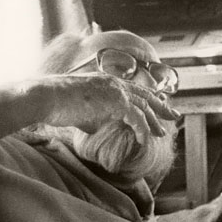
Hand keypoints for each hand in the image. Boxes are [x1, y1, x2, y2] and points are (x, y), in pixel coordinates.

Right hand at [36, 74, 179, 143]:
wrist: (46, 97)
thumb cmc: (56, 105)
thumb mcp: (79, 110)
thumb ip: (93, 116)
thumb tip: (96, 128)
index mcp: (107, 81)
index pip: (135, 89)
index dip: (149, 97)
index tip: (161, 103)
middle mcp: (115, 83)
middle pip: (145, 95)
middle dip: (161, 107)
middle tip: (175, 115)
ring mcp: (116, 91)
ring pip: (144, 107)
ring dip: (155, 121)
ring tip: (163, 133)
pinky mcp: (115, 102)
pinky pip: (136, 117)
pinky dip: (142, 129)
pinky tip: (144, 139)